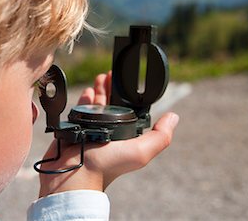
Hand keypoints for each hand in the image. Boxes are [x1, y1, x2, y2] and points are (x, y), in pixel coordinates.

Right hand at [38, 71, 178, 197]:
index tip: (125, 80)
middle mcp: (108, 132)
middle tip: (109, 74)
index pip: (128, 110)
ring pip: (96, 105)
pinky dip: (84, 100)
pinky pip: (80, 111)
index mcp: (124, 136)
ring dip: (98, 90)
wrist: (74, 173)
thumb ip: (159, 137)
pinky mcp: (75, 129)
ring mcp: (91, 130)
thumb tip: (174, 117)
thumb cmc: (105, 165)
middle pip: (111, 104)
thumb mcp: (139, 152)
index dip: (127, 95)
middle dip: (111, 88)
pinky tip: (87, 92)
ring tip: (99, 78)